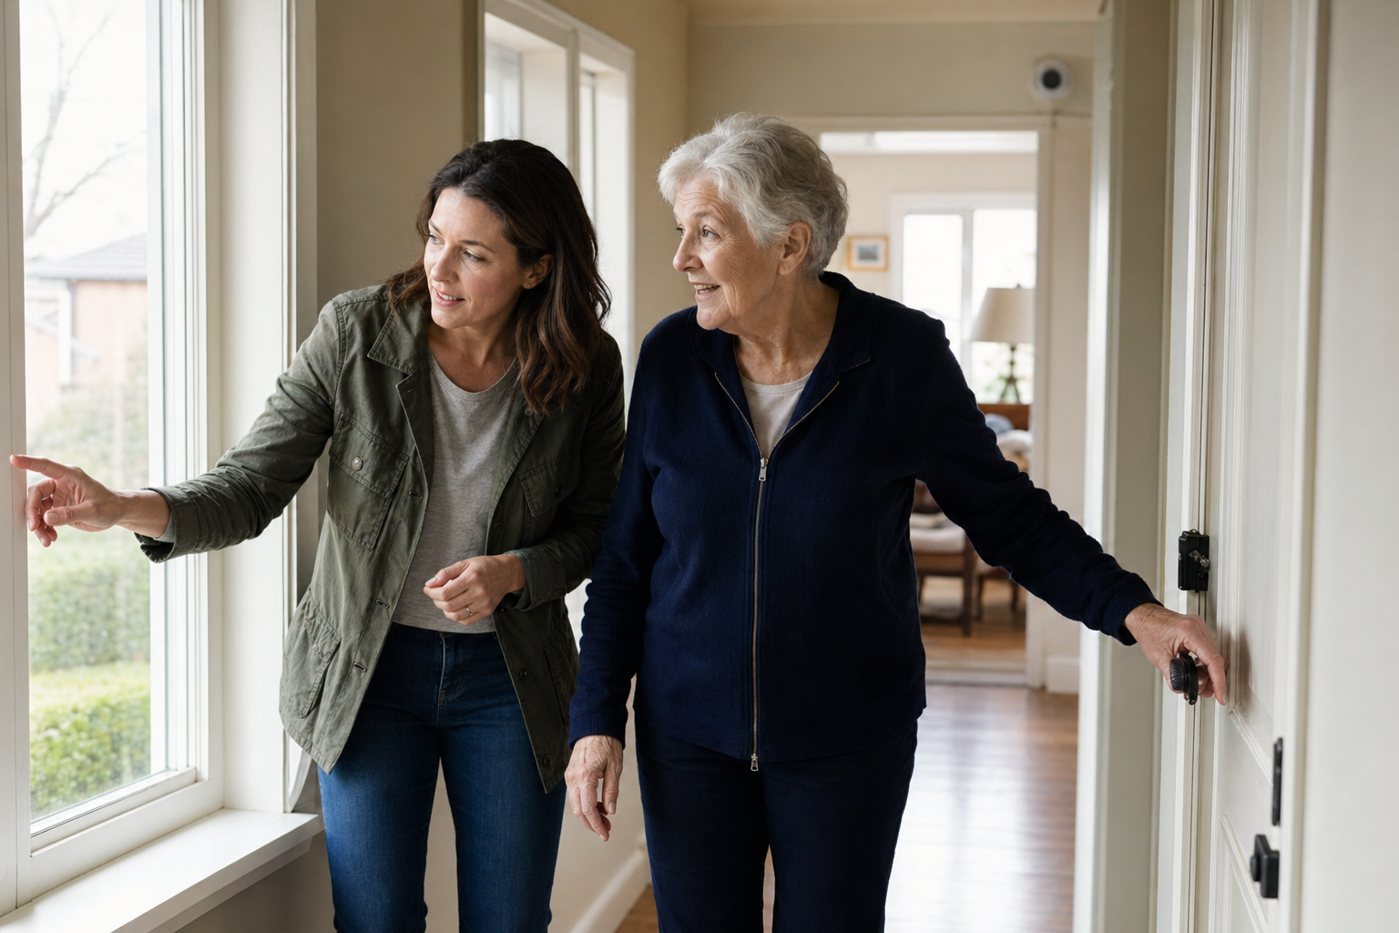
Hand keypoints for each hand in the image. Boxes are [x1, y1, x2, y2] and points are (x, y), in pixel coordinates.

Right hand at [10, 454, 166, 545]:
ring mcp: (57, 497)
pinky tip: (51, 538)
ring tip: (46, 539)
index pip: (46, 466)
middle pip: (36, 493)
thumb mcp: (92, 511)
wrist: (117, 513)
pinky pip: (43, 518)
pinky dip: (44, 529)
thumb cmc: (109, 506)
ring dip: (38, 524)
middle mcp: (60, 484)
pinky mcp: (57, 509)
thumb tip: (46, 517)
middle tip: (35, 527)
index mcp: (70, 476)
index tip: (14, 459)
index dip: (29, 462)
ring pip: (37, 509)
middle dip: (32, 511)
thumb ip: (69, 514)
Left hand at [422, 553, 524, 623]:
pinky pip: (466, 621)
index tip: (428, 589)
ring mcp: (484, 604)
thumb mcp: (465, 563)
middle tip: (435, 595)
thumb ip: (446, 573)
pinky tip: (455, 607)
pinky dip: (456, 616)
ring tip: (445, 601)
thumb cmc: (484, 566)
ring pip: (456, 615)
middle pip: (449, 605)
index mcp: (472, 578)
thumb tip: (429, 584)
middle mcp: (479, 592)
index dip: (432, 593)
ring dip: (445, 610)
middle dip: (436, 601)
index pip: (445, 593)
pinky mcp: (487, 612)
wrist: (507, 573)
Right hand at [565, 735, 623, 840]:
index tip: (605, 834)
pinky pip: (575, 796)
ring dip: (589, 816)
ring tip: (605, 818)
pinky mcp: (570, 775)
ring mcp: (569, 777)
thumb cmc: (606, 744)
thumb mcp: (615, 767)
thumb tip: (610, 811)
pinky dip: (585, 805)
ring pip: (575, 805)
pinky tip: (597, 806)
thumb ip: (611, 791)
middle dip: (592, 823)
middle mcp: (573, 778)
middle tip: (607, 830)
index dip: (596, 824)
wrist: (594, 727)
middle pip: (579, 811)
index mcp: (585, 776)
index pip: (588, 808)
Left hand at [1125, 602, 1228, 704]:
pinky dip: (1204, 663)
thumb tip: (1181, 687)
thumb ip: (1171, 675)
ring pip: (1213, 655)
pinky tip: (1198, 673)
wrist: (1142, 616)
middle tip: (1206, 693)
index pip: (1213, 660)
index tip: (1220, 694)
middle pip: (1215, 658)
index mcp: (1190, 632)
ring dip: (1208, 672)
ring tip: (1200, 686)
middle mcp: (1198, 628)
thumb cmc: (1147, 629)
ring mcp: (1199, 628)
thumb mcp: (1157, 656)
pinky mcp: (1196, 631)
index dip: (1218, 681)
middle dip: (1213, 679)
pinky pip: (1207, 650)